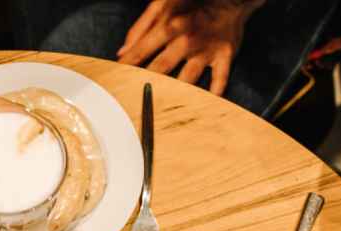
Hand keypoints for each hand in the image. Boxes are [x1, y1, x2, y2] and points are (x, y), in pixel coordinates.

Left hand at [118, 0, 259, 95]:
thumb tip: (123, 52)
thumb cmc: (191, 3)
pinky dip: (214, 93)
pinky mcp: (225, 55)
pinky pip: (219, 78)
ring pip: (188, 77)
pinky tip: (205, 105)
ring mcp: (206, 49)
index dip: (127, 66)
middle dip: (147, 84)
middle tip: (134, 100)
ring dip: (176, 94)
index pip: (142, 50)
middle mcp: (186, 39)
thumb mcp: (163, 5)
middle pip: (162, 67)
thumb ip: (141, 27)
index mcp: (169, 26)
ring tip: (163, 110)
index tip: (115, 81)